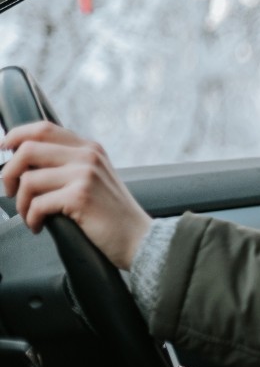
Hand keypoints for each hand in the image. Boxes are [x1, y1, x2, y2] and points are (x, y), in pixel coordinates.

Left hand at [0, 121, 151, 269]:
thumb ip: (67, 164)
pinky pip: (37, 204)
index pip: (43, 128)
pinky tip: (39, 226)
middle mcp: (87, 156)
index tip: (4, 148)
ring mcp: (85, 174)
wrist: (138, 238)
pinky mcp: (80, 196)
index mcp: (89, 148)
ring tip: (31, 216)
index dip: (16, 135)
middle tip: (11, 191)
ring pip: (28, 180)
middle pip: (27, 149)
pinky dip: (32, 219)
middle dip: (9, 173)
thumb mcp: (94, 178)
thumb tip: (24, 164)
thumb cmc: (112, 214)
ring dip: (21, 203)